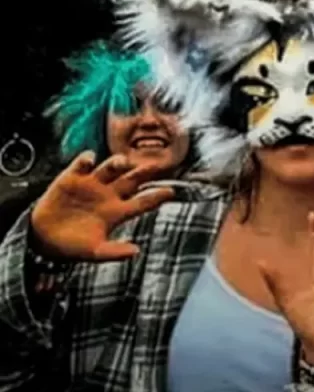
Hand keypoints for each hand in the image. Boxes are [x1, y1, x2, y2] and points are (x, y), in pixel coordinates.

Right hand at [29, 152, 173, 260]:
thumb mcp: (94, 252)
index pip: (143, 201)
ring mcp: (92, 184)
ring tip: (122, 162)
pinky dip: (86, 160)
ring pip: (111, 168)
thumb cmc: (72, 246)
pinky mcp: (72, 178)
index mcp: (118, 211)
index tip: (171, 192)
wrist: (43, 239)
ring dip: (117, 163)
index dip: (157, 196)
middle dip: (144, 172)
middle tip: (156, 166)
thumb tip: (135, 252)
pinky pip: (83, 164)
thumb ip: (114, 252)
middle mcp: (109, 194)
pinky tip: (90, 160)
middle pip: (132, 180)